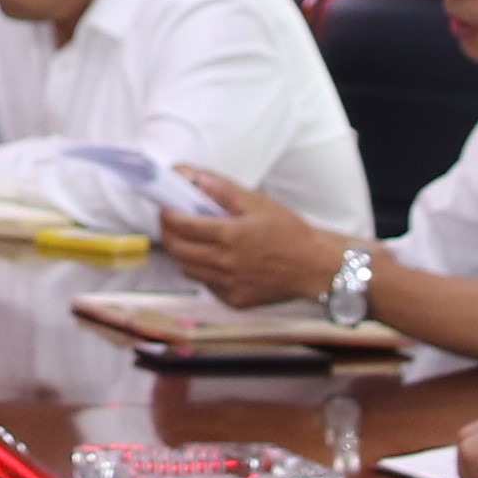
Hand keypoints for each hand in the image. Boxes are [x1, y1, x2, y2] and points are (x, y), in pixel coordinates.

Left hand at [150, 171, 337, 307]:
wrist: (312, 266)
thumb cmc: (288, 232)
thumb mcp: (258, 203)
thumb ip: (223, 190)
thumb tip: (194, 177)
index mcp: (230, 235)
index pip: (181, 225)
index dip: (167, 215)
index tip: (165, 208)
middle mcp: (225, 263)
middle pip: (177, 249)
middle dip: (168, 234)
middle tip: (170, 224)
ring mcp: (228, 284)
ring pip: (187, 268)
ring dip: (183, 253)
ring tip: (192, 240)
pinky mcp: (233, 299)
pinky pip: (206, 284)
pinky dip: (203, 271)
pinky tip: (215, 260)